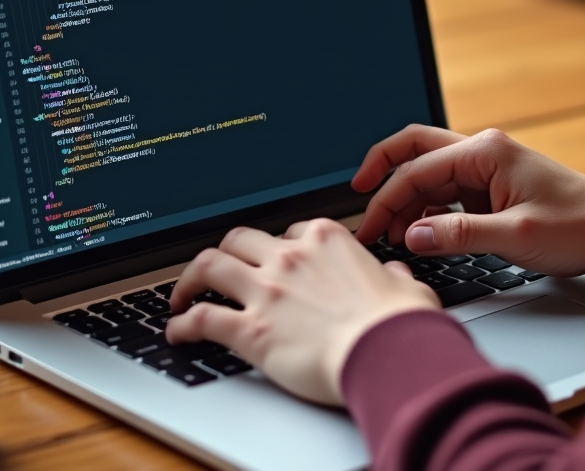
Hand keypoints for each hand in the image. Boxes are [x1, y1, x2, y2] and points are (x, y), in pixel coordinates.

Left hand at [166, 219, 438, 404]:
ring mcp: (266, 290)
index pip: (291, 231)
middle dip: (227, 251)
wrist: (388, 353)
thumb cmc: (400, 323)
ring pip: (209, 265)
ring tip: (182, 293)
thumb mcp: (407, 287)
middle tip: (220, 268)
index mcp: (326, 240)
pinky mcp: (251, 329)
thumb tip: (395, 274)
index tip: (276, 258)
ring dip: (190, 278)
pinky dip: (182, 324)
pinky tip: (176, 331)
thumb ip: (394, 276)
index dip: (280, 245)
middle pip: (240, 238)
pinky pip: (202, 319)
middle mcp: (290, 257)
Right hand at [352, 125, 584, 276]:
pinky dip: (425, 208)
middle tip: (358, 201)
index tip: (368, 230)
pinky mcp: (489, 188)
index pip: (416, 170)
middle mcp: (481, 152)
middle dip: (382, 173)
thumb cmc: (579, 226)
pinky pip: (444, 190)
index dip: (385, 201)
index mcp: (484, 152)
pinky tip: (419, 232)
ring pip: (426, 171)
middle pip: (413, 150)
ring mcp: (484, 168)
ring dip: (405, 197)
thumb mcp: (516, 236)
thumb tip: (412, 236)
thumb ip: (458, 234)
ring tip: (393, 233)